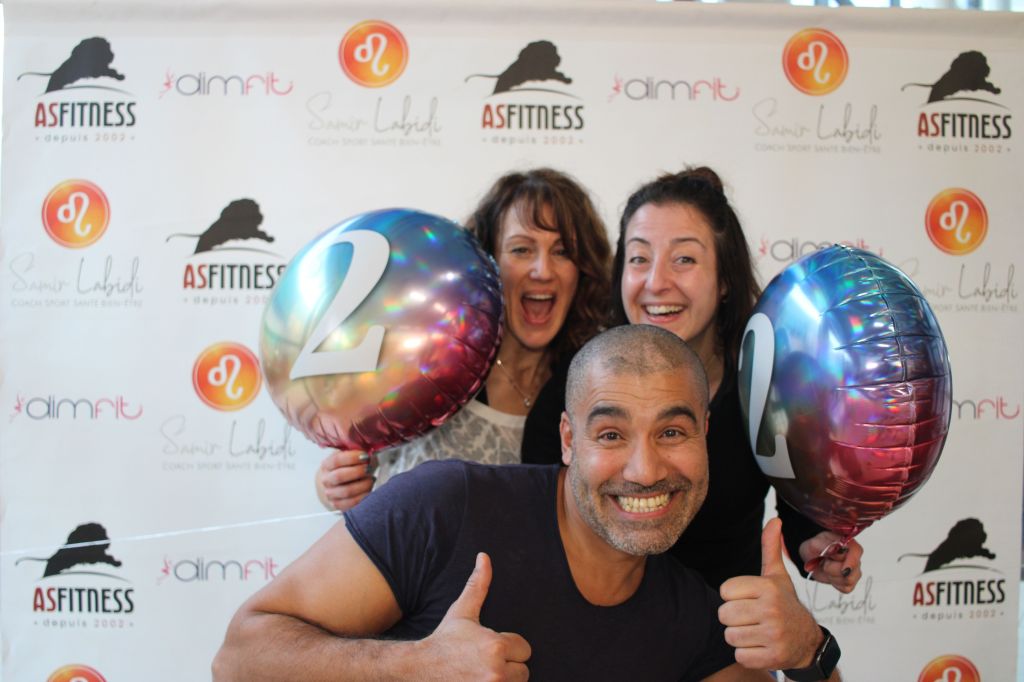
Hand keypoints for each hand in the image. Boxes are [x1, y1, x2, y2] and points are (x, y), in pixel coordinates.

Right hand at [315, 449, 376, 511]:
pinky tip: (368, 490)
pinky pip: (351, 504)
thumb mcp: (346, 456)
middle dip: (358, 471)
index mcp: (327, 465)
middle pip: (340, 476)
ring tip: (371, 479)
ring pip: (347, 491)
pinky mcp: (338, 505)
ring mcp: (331, 494)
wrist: (334, 484)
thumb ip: (354, 450)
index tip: (365, 455)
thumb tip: (367, 444)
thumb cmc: (345, 467)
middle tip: (368, 468)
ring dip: (362, 485)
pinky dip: (363, 497)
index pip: (337, 460)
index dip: (352, 457)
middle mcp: (326, 480)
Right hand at [421, 552, 530, 680]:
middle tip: (484, 663)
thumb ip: (478, 585)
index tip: (489, 648)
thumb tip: (484, 556)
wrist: (418, 670)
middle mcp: (496, 671)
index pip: (524, 649)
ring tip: (481, 675)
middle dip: (508, 667)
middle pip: (523, 671)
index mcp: (495, 645)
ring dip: (503, 681)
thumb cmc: (444, 641)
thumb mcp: (462, 612)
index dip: (508, 647)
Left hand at [718, 518, 822, 669]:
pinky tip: (761, 646)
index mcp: (767, 587)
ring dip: (739, 637)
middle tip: (751, 618)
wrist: (807, 641)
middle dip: (734, 618)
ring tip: (756, 631)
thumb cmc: (785, 604)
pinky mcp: (774, 658)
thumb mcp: (777, 576)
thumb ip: (770, 548)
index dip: (733, 597)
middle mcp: (772, 610)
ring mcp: (774, 635)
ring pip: (730, 636)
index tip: (749, 599)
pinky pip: (740, 656)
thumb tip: (775, 519)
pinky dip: (747, 654)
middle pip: (724, 614)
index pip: (724, 591)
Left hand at [799, 531, 862, 593]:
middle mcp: (855, 557)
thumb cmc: (816, 548)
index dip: (842, 557)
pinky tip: (830, 575)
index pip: (856, 551)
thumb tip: (839, 548)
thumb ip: (826, 545)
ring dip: (832, 575)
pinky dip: (834, 583)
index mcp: (849, 544)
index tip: (829, 558)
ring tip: (827, 567)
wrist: (811, 558)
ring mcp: (855, 571)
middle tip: (824, 561)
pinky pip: (846, 588)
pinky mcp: (850, 582)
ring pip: (849, 580)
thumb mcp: (815, 543)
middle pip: (852, 569)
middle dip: (832, 568)